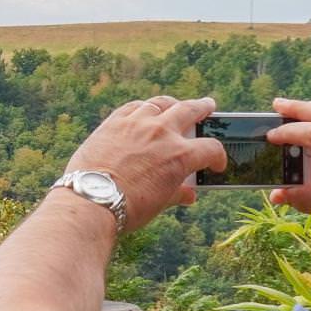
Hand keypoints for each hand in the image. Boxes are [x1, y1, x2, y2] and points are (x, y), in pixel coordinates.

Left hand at [62, 96, 226, 230]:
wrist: (91, 200)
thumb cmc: (129, 207)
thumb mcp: (161, 202)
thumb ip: (178, 193)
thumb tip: (189, 195)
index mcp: (181, 155)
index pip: (211, 149)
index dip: (218, 157)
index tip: (216, 164)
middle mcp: (163, 133)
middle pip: (190, 111)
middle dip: (202, 108)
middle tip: (208, 105)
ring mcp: (138, 123)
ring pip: (160, 104)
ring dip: (172, 104)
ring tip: (175, 104)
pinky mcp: (114, 121)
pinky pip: (133, 107)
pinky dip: (143, 107)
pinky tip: (144, 109)